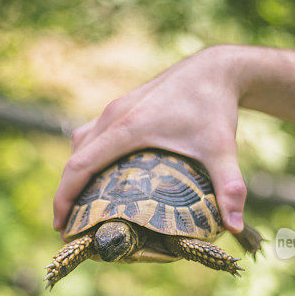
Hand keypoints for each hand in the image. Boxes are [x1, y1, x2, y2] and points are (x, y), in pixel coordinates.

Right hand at [52, 45, 248, 233]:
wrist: (216, 68)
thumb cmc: (215, 108)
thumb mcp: (222, 149)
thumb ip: (229, 186)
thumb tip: (234, 226)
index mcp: (127, 128)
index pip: (80, 165)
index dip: (64, 197)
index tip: (60, 225)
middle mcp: (113, 116)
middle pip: (74, 158)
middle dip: (65, 193)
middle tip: (69, 228)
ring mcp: (115, 109)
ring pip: (80, 144)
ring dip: (75, 174)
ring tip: (81, 205)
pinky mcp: (121, 106)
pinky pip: (92, 135)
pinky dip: (86, 158)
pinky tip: (100, 176)